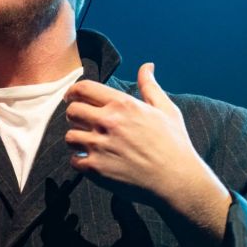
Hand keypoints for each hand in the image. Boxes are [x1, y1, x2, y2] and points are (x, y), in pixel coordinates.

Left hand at [63, 63, 231, 239]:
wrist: (176, 180)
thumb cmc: (174, 144)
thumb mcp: (166, 110)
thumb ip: (150, 86)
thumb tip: (147, 66)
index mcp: (123, 105)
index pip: (83, 89)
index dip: (73, 92)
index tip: (72, 98)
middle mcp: (108, 122)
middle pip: (72, 111)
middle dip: (74, 116)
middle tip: (82, 123)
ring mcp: (100, 146)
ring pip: (69, 137)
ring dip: (77, 140)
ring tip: (89, 145)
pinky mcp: (96, 169)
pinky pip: (73, 161)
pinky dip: (80, 162)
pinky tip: (92, 162)